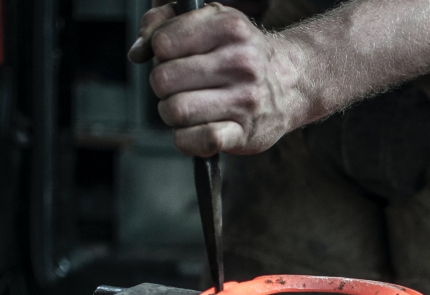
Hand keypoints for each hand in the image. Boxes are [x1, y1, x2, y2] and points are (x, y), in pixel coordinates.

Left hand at [128, 2, 307, 156]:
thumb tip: (137, 52)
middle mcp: (240, 63)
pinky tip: (196, 130)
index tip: (173, 57)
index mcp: (229, 28)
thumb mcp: (211, 20)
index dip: (159, 52)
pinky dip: (188, 140)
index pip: (162, 43)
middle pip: (162, 80)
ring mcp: (244, 100)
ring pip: (174, 111)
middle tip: (179, 86)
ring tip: (188, 107)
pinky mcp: (244, 133)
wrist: (292, 81)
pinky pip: (200, 140)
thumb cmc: (241, 52)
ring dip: (172, 113)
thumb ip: (165, 22)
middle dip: (163, 86)